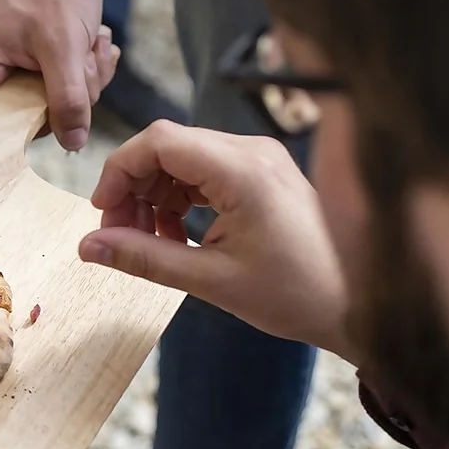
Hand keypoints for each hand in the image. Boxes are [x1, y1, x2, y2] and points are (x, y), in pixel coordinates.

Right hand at [0, 0, 116, 148]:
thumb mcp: (65, 49)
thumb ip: (67, 99)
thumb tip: (72, 144)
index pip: (2, 127)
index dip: (41, 120)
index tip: (71, 93)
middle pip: (31, 115)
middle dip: (72, 91)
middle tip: (88, 57)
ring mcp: (5, 68)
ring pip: (52, 101)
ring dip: (84, 77)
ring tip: (92, 41)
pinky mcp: (26, 61)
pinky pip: (58, 85)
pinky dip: (82, 68)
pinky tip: (92, 41)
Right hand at [79, 122, 351, 355]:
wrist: (361, 306)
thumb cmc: (297, 294)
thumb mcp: (210, 280)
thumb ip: (143, 258)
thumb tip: (87, 247)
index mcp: (243, 170)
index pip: (158, 141)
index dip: (119, 172)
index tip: (103, 213)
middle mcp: (252, 152)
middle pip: (167, 147)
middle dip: (133, 188)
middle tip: (118, 235)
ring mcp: (260, 160)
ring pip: (182, 160)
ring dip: (153, 196)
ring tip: (148, 243)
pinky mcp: (264, 174)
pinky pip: (204, 173)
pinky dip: (179, 200)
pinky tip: (175, 237)